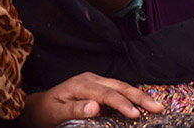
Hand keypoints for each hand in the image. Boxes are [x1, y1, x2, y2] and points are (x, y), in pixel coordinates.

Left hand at [20, 72, 162, 127]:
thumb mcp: (54, 114)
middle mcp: (91, 79)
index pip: (107, 94)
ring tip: (155, 106)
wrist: (36, 106)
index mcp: (82, 84)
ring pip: (122, 86)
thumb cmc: (45, 112)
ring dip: (139, 96)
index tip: (136, 115)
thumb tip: (95, 106)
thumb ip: (74, 109)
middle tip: (158, 108)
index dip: (123, 104)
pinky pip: (118, 90)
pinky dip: (131, 96)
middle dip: (140, 97)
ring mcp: (96, 81)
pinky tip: (141, 104)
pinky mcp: (98, 86)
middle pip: (120, 86)